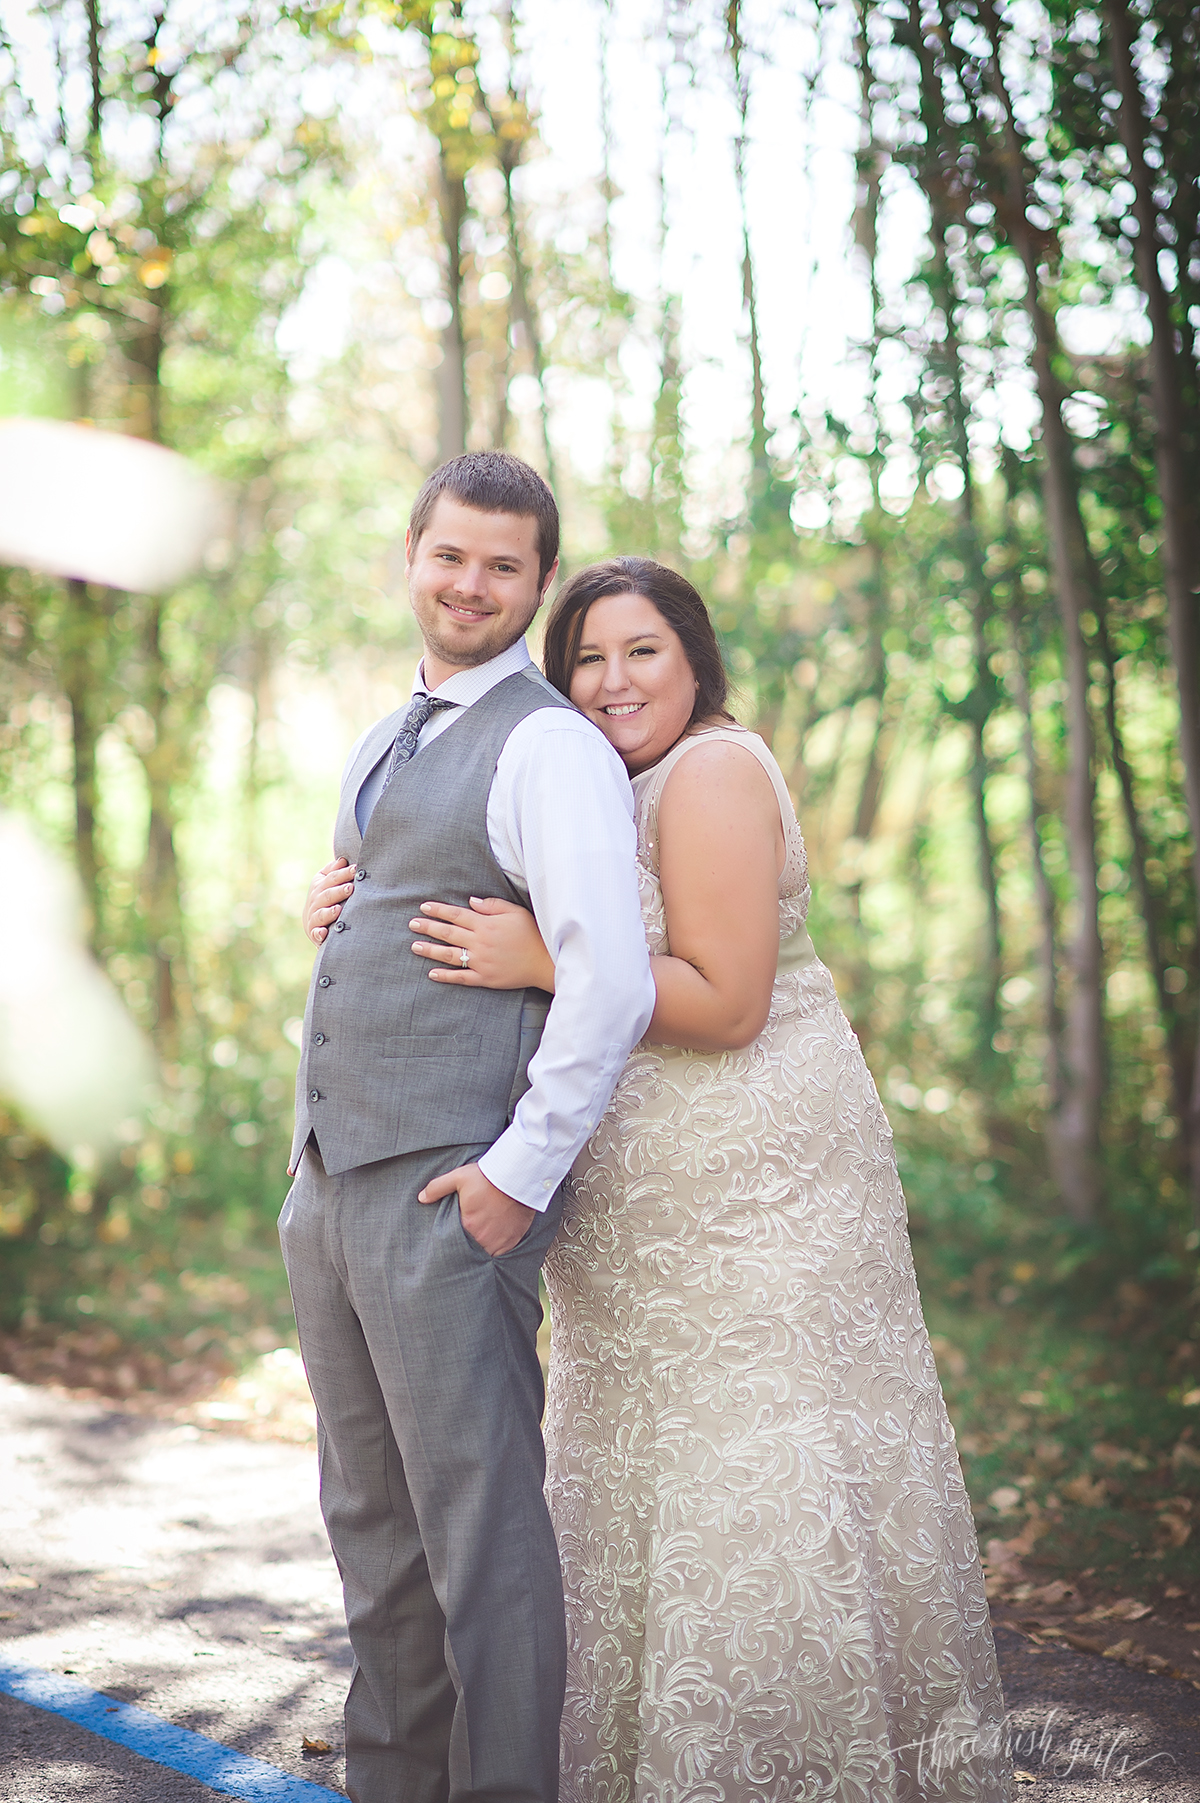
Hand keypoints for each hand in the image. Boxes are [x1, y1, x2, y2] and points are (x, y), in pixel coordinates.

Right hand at [304, 858, 354, 943]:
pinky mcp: (315, 933)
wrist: (314, 922)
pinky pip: (316, 933)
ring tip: (338, 909)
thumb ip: (333, 871)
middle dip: (338, 891)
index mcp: (319, 886)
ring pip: (321, 914)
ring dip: (329, 912)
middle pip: (327, 895)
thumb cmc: (326, 897)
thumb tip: (343, 859)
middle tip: (351, 888)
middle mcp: (315, 901)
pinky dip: (319, 933)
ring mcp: (314, 917)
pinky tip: (324, 933)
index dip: (343, 874)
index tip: (355, 869)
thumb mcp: (326, 882)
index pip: (331, 878)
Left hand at [409, 896, 555, 991]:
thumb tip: (470, 901)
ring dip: (431, 950)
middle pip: (448, 933)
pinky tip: (432, 973)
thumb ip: (492, 905)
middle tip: (412, 924)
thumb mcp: (515, 912)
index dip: (439, 910)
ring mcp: (481, 961)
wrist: (545, 962)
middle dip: (428, 927)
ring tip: (415, 946)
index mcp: (486, 924)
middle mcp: (480, 942)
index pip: (456, 914)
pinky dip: (445, 976)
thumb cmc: (532, 934)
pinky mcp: (485, 978)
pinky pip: (461, 977)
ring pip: (450, 955)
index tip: (424, 907)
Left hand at [418, 1162, 535, 1255]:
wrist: (516, 1176)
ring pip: (485, 1254)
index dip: (452, 1242)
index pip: (454, 1242)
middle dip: (467, 1247)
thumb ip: (437, 1188)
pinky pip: (500, 1254)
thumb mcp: (458, 1177)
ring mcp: (498, 1241)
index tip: (451, 1240)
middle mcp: (481, 1237)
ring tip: (479, 1242)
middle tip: (466, 1241)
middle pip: (470, 1249)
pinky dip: (496, 1250)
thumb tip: (421, 1198)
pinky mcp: (511, 1241)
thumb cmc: (487, 1177)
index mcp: (467, 1225)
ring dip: (481, 1249)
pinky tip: (493, 1242)